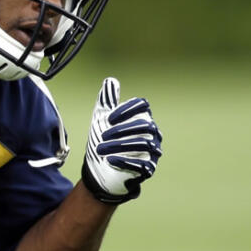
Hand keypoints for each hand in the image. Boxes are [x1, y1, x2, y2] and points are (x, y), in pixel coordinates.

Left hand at [81, 77, 161, 203]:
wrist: (98, 169)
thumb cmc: (103, 141)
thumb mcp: (100, 120)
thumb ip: (106, 101)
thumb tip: (110, 81)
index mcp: (141, 117)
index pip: (142, 106)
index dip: (126, 109)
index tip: (108, 118)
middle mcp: (152, 133)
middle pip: (145, 125)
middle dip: (121, 130)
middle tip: (101, 136)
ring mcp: (152, 152)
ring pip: (144, 144)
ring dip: (120, 145)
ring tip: (101, 149)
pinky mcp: (148, 169)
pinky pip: (143, 164)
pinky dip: (125, 161)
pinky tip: (110, 160)